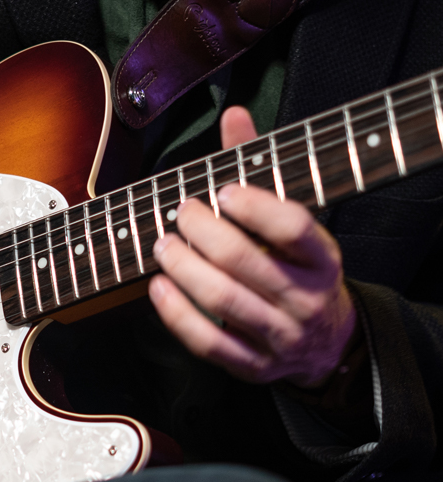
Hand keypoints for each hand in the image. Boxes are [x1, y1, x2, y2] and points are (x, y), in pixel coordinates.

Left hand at [147, 107, 356, 387]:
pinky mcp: (253, 366)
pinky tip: (157, 287)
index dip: (255, 205)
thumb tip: (234, 115)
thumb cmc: (295, 267)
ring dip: (185, 268)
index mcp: (323, 258)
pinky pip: (210, 343)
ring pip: (226, 302)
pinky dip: (178, 315)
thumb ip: (260, 169)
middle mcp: (307, 299)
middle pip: (249, 263)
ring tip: (163, 244)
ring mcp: (281, 336)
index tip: (222, 191)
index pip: (295, 227)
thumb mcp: (291, 222)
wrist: (323, 342)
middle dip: (204, 234)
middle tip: (180, 214)